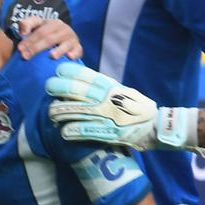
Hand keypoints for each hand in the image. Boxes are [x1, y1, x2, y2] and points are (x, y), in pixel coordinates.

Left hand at [15, 16, 82, 60]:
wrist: (64, 37)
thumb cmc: (46, 33)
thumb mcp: (36, 26)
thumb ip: (26, 25)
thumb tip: (23, 33)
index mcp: (51, 22)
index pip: (39, 31)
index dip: (29, 39)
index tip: (20, 48)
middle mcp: (62, 29)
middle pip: (49, 39)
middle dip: (36, 48)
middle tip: (26, 57)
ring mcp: (71, 38)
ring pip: (64, 45)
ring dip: (58, 51)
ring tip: (51, 56)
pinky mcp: (78, 47)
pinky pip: (77, 51)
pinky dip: (74, 53)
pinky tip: (69, 57)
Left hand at [45, 64, 200, 151]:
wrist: (156, 127)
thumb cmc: (137, 108)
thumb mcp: (123, 91)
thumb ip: (104, 87)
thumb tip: (83, 79)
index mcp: (110, 87)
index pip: (85, 75)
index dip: (68, 72)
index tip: (57, 72)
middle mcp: (106, 99)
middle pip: (74, 91)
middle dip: (57, 88)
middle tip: (48, 89)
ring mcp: (106, 116)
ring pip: (73, 111)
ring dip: (58, 112)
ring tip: (51, 114)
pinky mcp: (106, 132)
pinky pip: (82, 131)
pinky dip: (69, 131)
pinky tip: (62, 132)